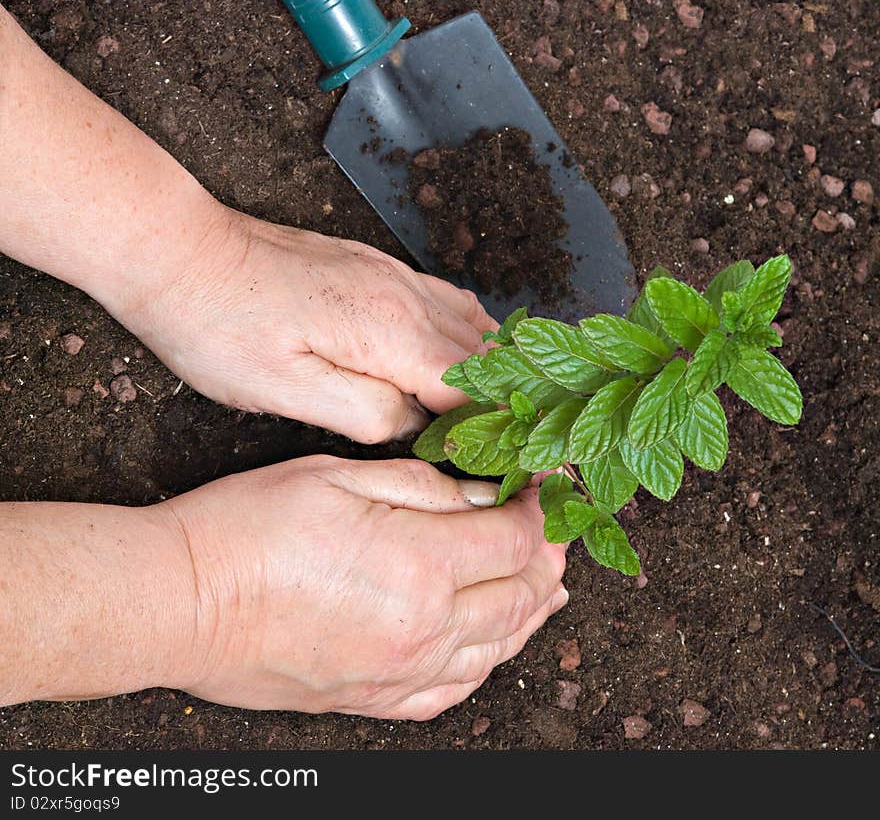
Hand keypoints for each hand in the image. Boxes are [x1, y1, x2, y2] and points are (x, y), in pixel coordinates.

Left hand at [127, 208, 495, 442]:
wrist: (181, 254)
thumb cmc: (220, 329)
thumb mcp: (284, 391)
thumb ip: (365, 413)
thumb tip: (413, 423)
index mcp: (390, 332)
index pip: (476, 389)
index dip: (506, 429)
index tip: (531, 464)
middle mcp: (406, 297)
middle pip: (488, 355)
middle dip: (512, 402)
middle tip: (527, 445)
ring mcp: (395, 275)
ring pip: (475, 324)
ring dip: (497, 368)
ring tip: (508, 410)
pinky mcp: (378, 267)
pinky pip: (448, 299)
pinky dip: (471, 334)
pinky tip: (469, 354)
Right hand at [163, 456, 567, 719]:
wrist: (182, 604)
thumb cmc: (249, 529)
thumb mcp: (340, 477)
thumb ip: (423, 487)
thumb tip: (483, 497)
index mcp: (421, 564)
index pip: (516, 539)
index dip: (541, 510)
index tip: (543, 487)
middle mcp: (424, 628)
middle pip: (522, 596)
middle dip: (548, 557)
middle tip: (554, 530)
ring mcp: (401, 672)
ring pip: (500, 646)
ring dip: (533, 611)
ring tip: (548, 584)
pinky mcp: (375, 699)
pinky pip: (455, 689)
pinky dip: (489, 660)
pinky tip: (495, 643)